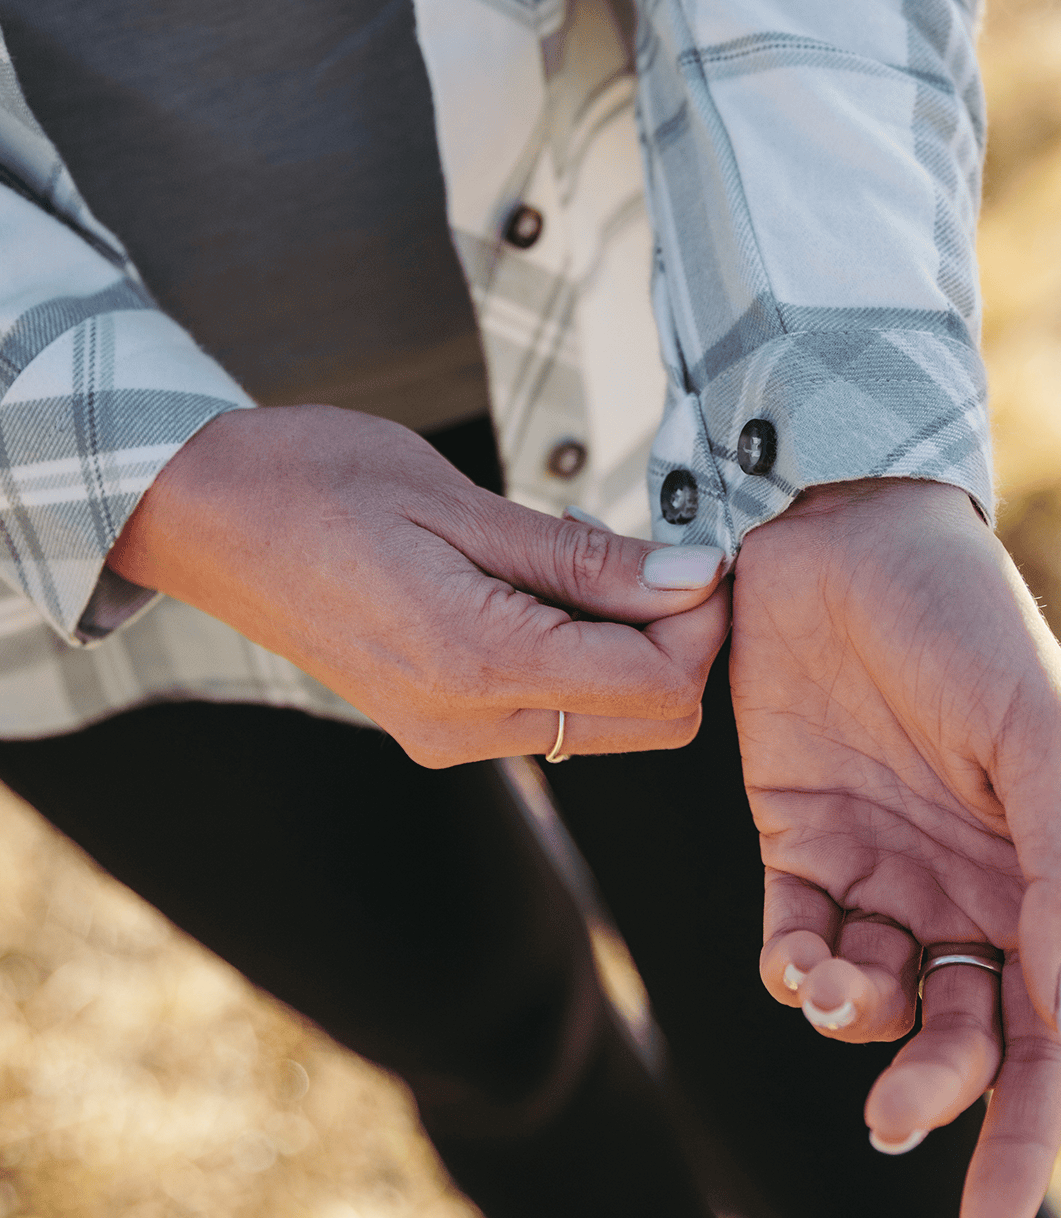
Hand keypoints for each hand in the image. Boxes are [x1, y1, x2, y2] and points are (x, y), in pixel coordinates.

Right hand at [108, 405, 729, 764]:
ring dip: (633, 652)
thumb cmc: (317, 481)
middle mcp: (465, 727)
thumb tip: (696, 580)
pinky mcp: (435, 727)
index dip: (705, 620)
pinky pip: (551, 715)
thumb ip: (584, 559)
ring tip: (600, 562)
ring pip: (607, 724)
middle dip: (681, 643)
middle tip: (662, 555)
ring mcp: (447, 737)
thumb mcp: (461, 502)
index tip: (702, 551)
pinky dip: (581, 660)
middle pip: (649, 722)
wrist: (199, 513)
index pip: (658, 687)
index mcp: (475, 664)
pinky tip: (552, 589)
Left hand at [731, 478, 1060, 1217]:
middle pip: (956, 1036)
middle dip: (929, 1093)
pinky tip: (800, 953)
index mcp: (1037, 870)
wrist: (847, 530)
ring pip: (871, 1001)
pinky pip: (797, 940)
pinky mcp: (797, 833)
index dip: (1026, 1138)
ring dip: (856, 1025)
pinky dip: (795, 970)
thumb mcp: (1039, 735)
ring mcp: (878, 863)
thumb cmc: (966, 621)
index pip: (1045, 1032)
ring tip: (840, 987)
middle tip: (893, 1116)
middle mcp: (960, 881)